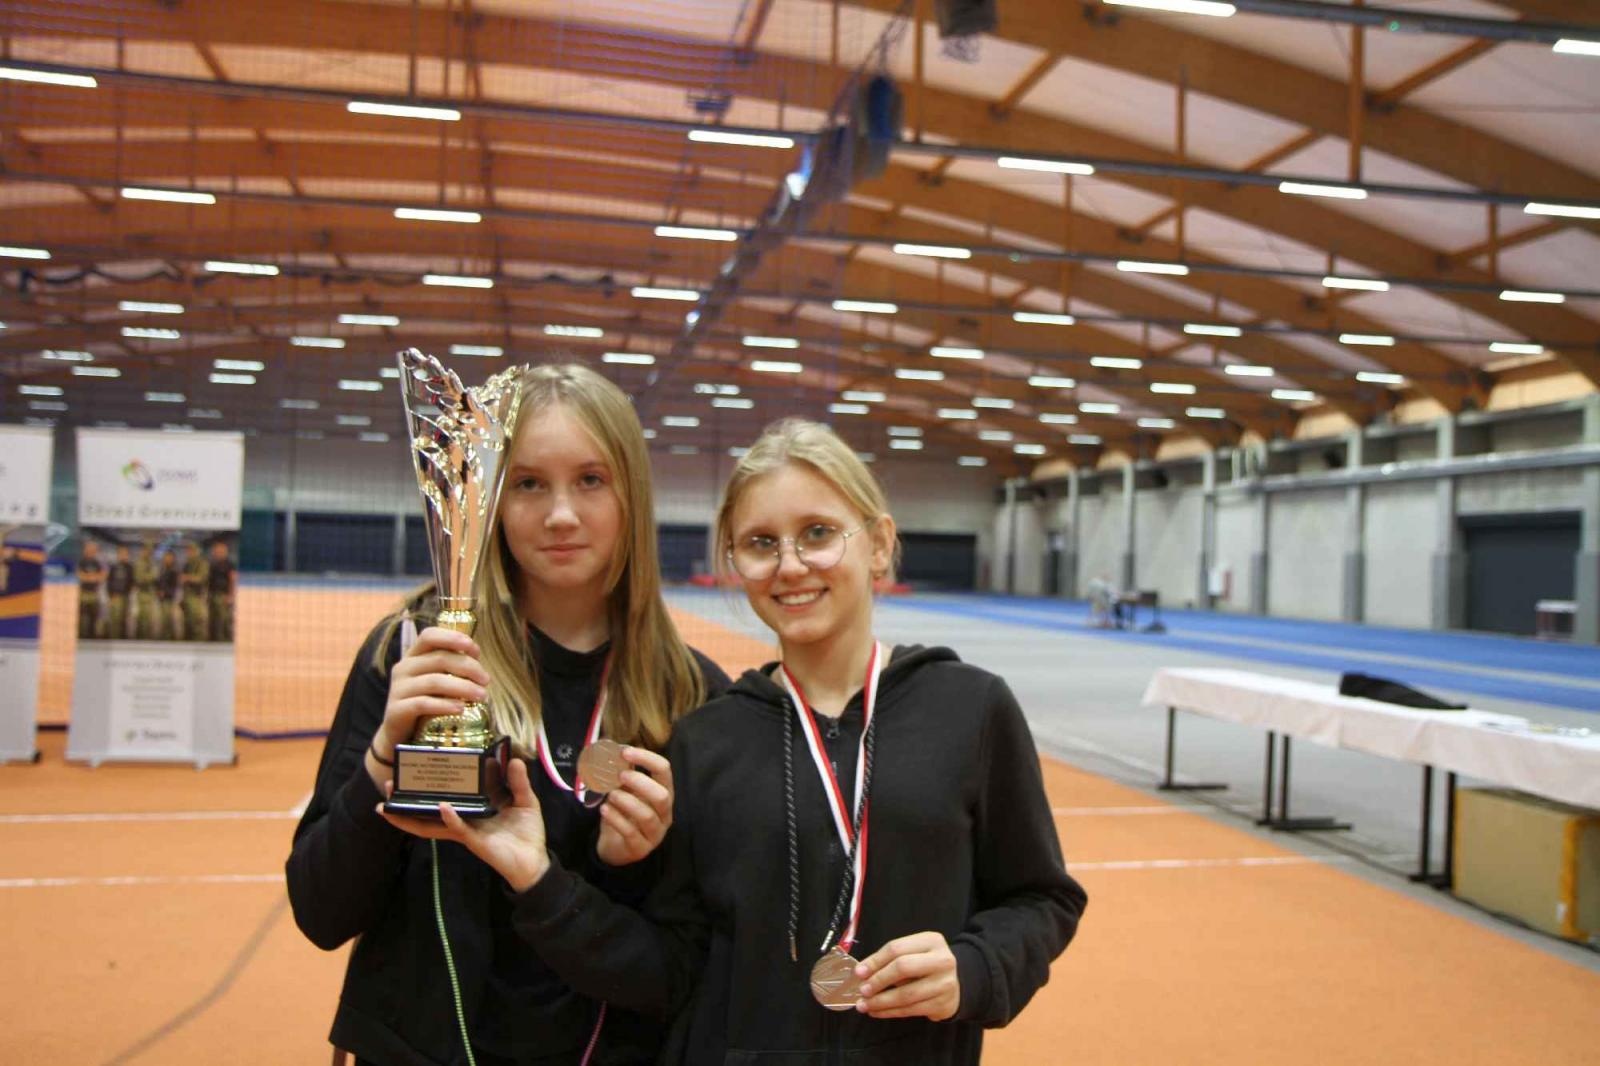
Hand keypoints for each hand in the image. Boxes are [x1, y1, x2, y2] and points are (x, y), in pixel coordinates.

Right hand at [368, 626, 490, 786]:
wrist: (400, 734)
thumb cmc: (425, 701)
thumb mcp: (438, 680)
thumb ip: (453, 667)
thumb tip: (475, 654)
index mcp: (413, 656)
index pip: (429, 636)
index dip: (452, 637)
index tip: (473, 647)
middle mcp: (403, 668)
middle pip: (439, 659)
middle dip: (468, 667)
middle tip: (486, 681)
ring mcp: (397, 689)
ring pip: (434, 681)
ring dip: (462, 687)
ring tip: (481, 696)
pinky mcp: (396, 710)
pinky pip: (422, 703)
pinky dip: (444, 705)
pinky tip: (461, 708)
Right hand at [378, 757, 552, 892]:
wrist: (535, 859)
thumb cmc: (526, 832)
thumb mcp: (524, 801)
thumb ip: (518, 782)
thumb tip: (513, 760)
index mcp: (471, 808)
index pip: (446, 795)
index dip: (431, 785)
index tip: (417, 768)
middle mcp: (462, 819)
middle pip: (428, 810)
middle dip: (406, 800)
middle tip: (389, 785)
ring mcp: (465, 831)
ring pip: (432, 822)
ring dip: (411, 812)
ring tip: (391, 801)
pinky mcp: (474, 841)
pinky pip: (458, 829)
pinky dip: (450, 818)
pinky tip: (442, 807)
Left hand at [595, 747, 673, 866]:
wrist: (615, 847)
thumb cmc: (624, 814)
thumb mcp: (626, 792)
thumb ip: (625, 774)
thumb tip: (615, 750)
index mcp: (664, 794)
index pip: (664, 771)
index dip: (647, 759)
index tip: (625, 752)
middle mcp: (664, 814)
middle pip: (662, 796)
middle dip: (641, 783)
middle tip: (620, 776)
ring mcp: (654, 834)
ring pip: (647, 816)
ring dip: (626, 802)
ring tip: (610, 795)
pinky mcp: (640, 848)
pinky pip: (630, 833)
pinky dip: (616, 819)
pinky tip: (604, 810)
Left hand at [853, 932, 960, 1020]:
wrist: (956, 984)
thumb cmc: (927, 966)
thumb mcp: (914, 953)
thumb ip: (890, 959)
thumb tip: (862, 971)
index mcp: (931, 941)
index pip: (897, 949)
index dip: (875, 961)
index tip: (859, 972)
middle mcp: (942, 960)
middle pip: (902, 968)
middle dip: (878, 980)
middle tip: (862, 990)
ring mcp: (944, 983)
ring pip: (906, 994)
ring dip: (881, 1001)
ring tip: (865, 1005)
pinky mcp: (943, 1004)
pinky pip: (911, 1010)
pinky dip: (890, 1012)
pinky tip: (877, 1011)